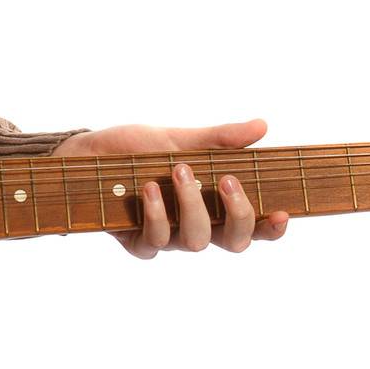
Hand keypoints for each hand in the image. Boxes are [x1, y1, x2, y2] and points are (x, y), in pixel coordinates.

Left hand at [52, 120, 289, 258]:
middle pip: (233, 242)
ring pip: (195, 242)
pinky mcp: (134, 240)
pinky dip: (155, 215)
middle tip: (227, 181)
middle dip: (238, 215)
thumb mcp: (179, 138)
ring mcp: (165, 236)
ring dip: (192, 207)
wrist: (85, 153)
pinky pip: (154, 242)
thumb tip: (263, 125)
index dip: (271, 228)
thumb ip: (219, 139)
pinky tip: (149, 189)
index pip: (251, 226)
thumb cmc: (133, 149)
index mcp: (211, 204)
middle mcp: (193, 225)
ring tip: (179, 171)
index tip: (284, 213)